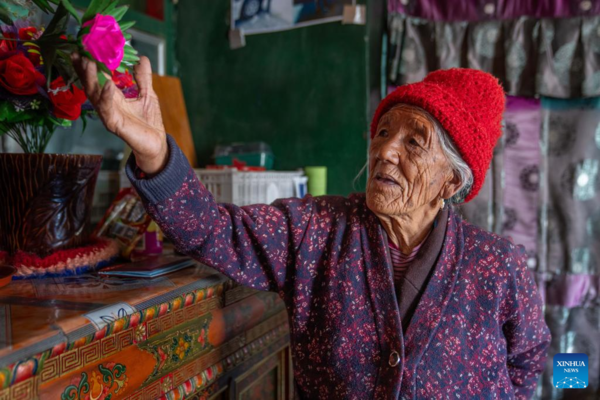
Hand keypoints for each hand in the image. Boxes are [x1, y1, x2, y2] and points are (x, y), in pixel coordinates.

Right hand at [72, 54, 167, 173]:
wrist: (156, 143)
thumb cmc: (149, 121)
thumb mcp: (148, 94)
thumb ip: (143, 77)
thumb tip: (142, 58)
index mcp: (113, 97)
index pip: (97, 78)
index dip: (89, 65)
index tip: (83, 49)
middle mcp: (107, 105)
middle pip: (90, 85)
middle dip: (84, 69)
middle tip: (79, 53)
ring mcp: (108, 114)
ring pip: (94, 95)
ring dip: (91, 79)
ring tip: (89, 63)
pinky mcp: (114, 124)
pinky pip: (107, 109)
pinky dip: (106, 96)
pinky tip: (107, 84)